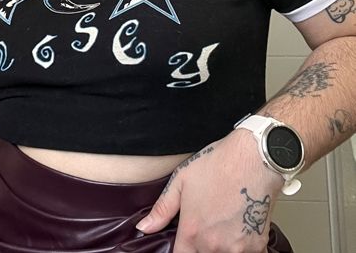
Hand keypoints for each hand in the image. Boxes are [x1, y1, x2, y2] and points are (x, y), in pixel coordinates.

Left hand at [136, 131, 283, 252]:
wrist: (253, 158)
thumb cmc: (218, 164)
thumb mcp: (181, 180)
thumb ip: (162, 209)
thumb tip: (144, 228)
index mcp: (192, 232)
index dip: (181, 250)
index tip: (184, 242)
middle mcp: (213, 245)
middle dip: (201, 246)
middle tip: (207, 225)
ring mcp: (237, 248)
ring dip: (222, 246)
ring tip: (224, 225)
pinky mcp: (257, 245)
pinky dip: (242, 246)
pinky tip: (240, 228)